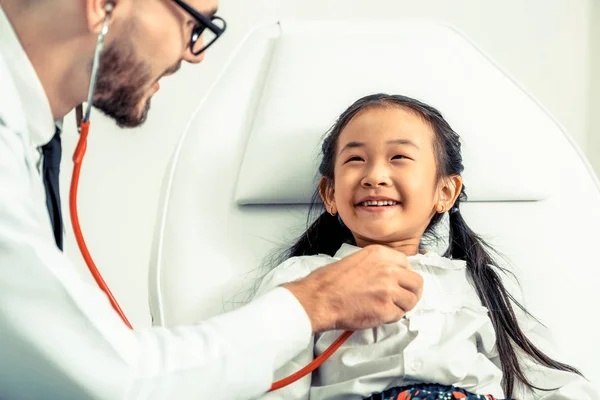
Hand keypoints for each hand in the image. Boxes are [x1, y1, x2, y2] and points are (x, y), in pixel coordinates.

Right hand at [283, 245, 423, 332]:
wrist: (319, 298)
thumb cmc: (330, 281)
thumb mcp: (357, 260)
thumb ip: (378, 265)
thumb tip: (392, 276)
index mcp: (381, 254)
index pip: (407, 264)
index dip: (403, 276)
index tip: (398, 283)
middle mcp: (389, 269)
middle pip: (416, 282)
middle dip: (411, 292)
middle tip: (401, 299)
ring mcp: (389, 289)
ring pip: (411, 300)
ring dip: (402, 306)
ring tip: (387, 308)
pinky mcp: (386, 309)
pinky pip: (399, 315)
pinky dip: (391, 318)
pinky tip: (377, 314)